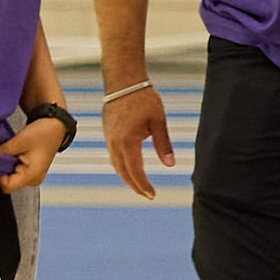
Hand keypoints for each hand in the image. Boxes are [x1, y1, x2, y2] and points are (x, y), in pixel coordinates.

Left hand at [0, 114, 65, 194]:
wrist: (56, 126)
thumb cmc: (44, 133)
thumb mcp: (19, 141)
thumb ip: (1, 151)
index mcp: (33, 175)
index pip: (6, 187)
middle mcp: (34, 179)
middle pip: (9, 183)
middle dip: (3, 169)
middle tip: (6, 155)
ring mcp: (34, 176)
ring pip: (12, 178)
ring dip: (8, 166)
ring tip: (14, 152)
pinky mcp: (32, 171)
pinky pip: (17, 173)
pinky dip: (12, 164)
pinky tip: (16, 153)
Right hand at [104, 83, 174, 201]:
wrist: (123, 83)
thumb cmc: (143, 99)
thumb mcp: (158, 122)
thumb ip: (163, 144)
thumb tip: (170, 164)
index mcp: (127, 142)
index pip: (135, 171)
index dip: (143, 185)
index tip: (152, 195)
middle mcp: (114, 143)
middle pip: (123, 172)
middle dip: (135, 185)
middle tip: (148, 195)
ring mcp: (109, 139)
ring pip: (117, 165)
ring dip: (127, 177)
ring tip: (140, 186)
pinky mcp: (108, 134)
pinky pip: (114, 156)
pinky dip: (122, 166)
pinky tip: (130, 169)